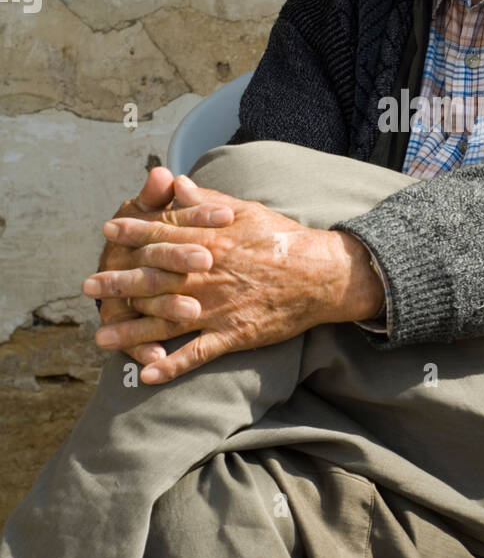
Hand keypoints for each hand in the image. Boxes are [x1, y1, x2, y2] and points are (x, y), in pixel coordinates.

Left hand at [82, 177, 382, 383]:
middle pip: (154, 279)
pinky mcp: (234, 334)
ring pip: (166, 321)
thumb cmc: (284, 240)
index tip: (108, 231)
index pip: (164, 234)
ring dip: (132, 331)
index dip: (133, 232)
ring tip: (102, 338)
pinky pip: (197, 353)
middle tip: (88, 287)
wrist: (322, 275)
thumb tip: (177, 184)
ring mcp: (218, 307)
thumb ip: (208, 201)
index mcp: (210, 242)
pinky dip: (172, 365)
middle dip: (118, 283)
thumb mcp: (247, 211)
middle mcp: (207, 275)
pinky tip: (147, 373)